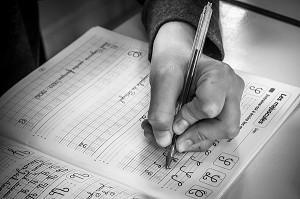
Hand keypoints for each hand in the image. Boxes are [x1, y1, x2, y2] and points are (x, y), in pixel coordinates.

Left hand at [142, 22, 244, 151]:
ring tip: (171, 133)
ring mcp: (230, 101)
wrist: (177, 55)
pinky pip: (214, 131)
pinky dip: (195, 136)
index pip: (210, 107)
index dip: (189, 119)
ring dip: (194, 138)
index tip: (172, 122)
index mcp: (219, 75)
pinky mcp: (224, 110)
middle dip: (197, 136)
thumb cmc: (173, 61)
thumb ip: (161, 110)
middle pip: (225, 125)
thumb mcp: (162, 81)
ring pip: (220, 132)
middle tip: (176, 140)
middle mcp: (231, 89)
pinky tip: (178, 130)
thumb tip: (164, 141)